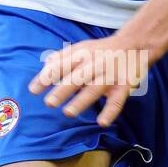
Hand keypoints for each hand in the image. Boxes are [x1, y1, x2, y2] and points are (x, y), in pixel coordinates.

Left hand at [28, 37, 149, 126]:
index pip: (61, 66)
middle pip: (77, 78)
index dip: (47, 78)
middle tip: (49, 103)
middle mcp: (94, 64)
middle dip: (63, 90)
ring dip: (82, 101)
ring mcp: (110, 75)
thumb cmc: (101, 50)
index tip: (33, 90)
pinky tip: (102, 122)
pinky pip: (117, 100)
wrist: (134, 44)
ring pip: (95, 89)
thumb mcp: (81, 47)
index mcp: (81, 55)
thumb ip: (62, 57)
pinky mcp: (124, 85)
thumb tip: (44, 65)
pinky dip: (110, 111)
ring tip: (68, 113)